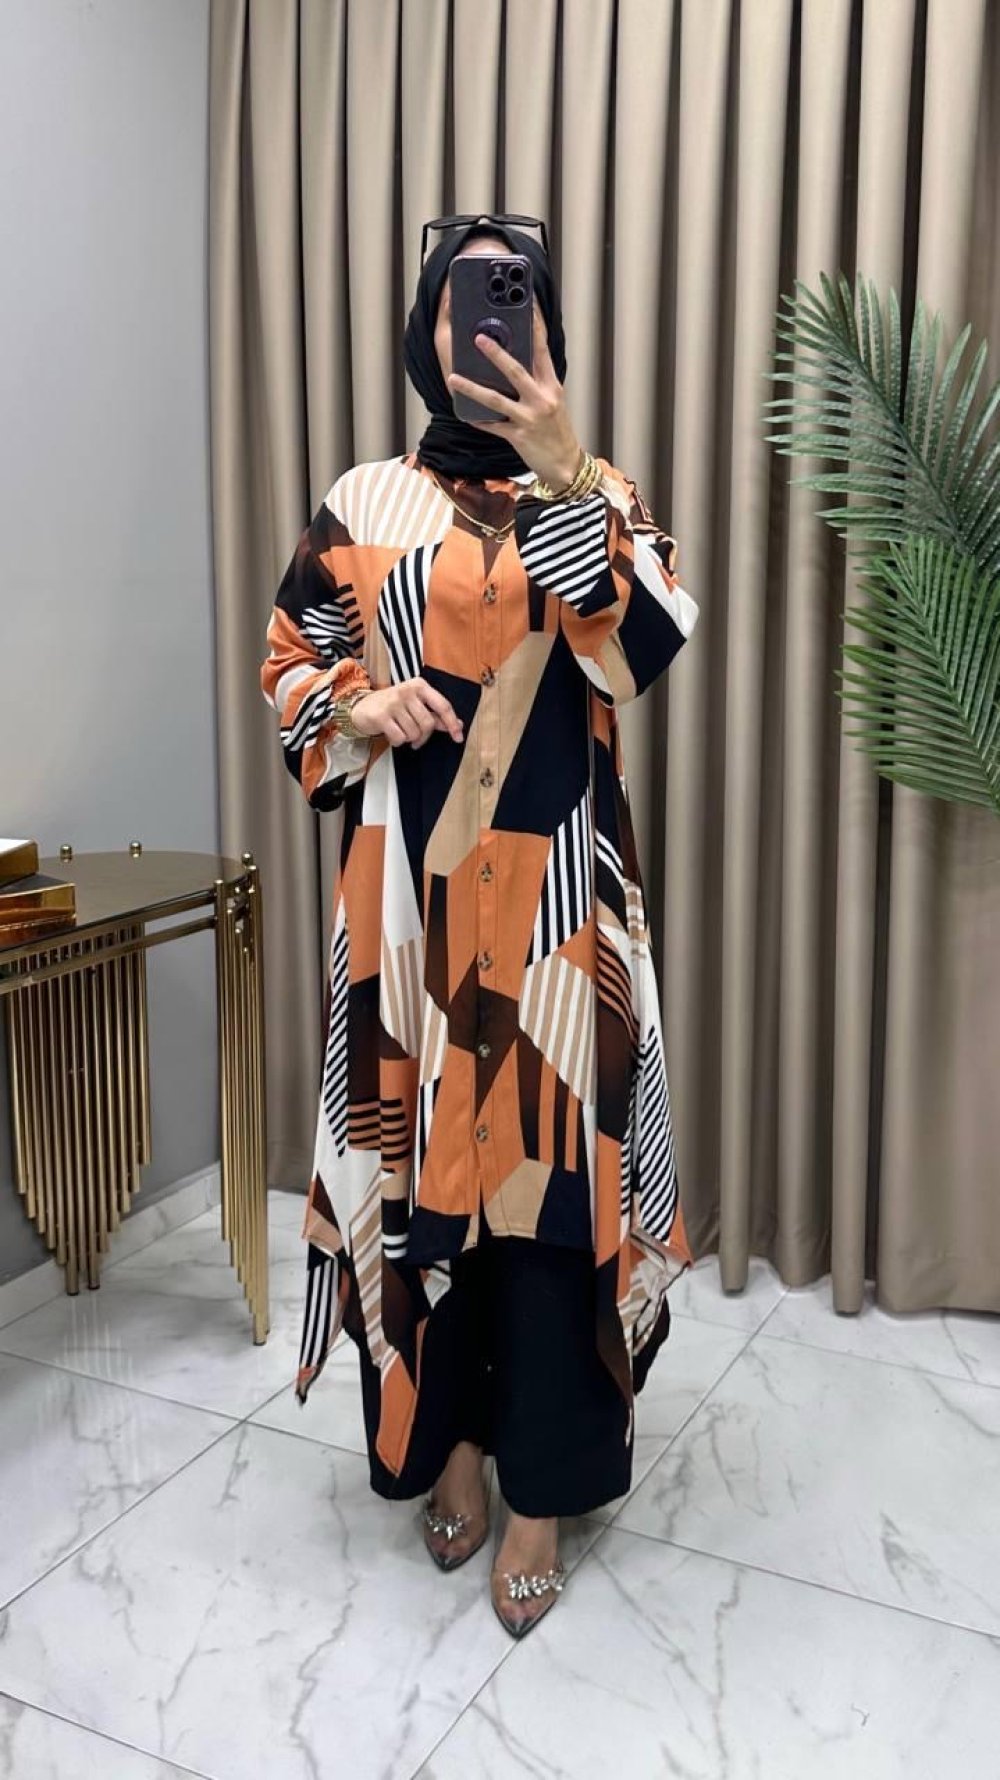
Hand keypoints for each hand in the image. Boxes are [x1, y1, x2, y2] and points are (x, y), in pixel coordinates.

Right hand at [350, 678, 463, 748]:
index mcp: (420, 686)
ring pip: (414, 733)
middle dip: (424, 737)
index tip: (458, 738)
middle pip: (428, 724)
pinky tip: (392, 735)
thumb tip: (459, 725)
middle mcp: (407, 691)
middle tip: (416, 739)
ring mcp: (393, 702)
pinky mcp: (381, 716)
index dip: (452, 723)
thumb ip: (436, 714)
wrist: (362, 707)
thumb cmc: (393, 706)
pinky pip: (400, 738)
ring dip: (409, 739)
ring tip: (400, 731)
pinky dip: (397, 742)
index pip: (443, 705)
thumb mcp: (416, 705)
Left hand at [446, 308, 582, 491]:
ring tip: (454, 377)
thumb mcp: (553, 401)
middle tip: (478, 338)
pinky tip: (464, 413)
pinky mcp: (519, 438)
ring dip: (473, 388)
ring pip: (497, 400)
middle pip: (516, 371)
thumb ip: (537, 381)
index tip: (525, 305)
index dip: (534, 326)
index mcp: (552, 386)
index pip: (542, 350)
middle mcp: (542, 399)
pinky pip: (493, 426)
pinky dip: (478, 420)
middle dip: (496, 353)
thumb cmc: (557, 431)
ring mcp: (529, 419)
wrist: (566, 465)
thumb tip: (514, 361)